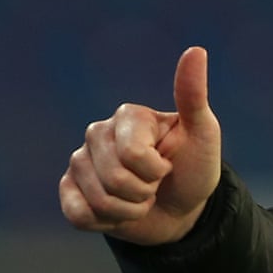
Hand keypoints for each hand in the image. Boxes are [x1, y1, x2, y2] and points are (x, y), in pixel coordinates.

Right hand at [60, 47, 221, 244]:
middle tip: (156, 185)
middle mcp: (97, 133)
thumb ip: (194, 96)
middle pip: (114, 179)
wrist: (184, 209)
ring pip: (99, 201)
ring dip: (130, 210)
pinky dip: (106, 222)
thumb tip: (196, 50)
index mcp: (127, 116)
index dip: (156, 171)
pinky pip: (78, 215)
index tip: (168, 164)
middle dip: (144, 193)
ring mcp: (80, 162)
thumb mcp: (204, 134)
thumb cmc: (195, 168)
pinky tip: (119, 211)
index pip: (132, 155)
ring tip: (141, 198)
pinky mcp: (69, 191)